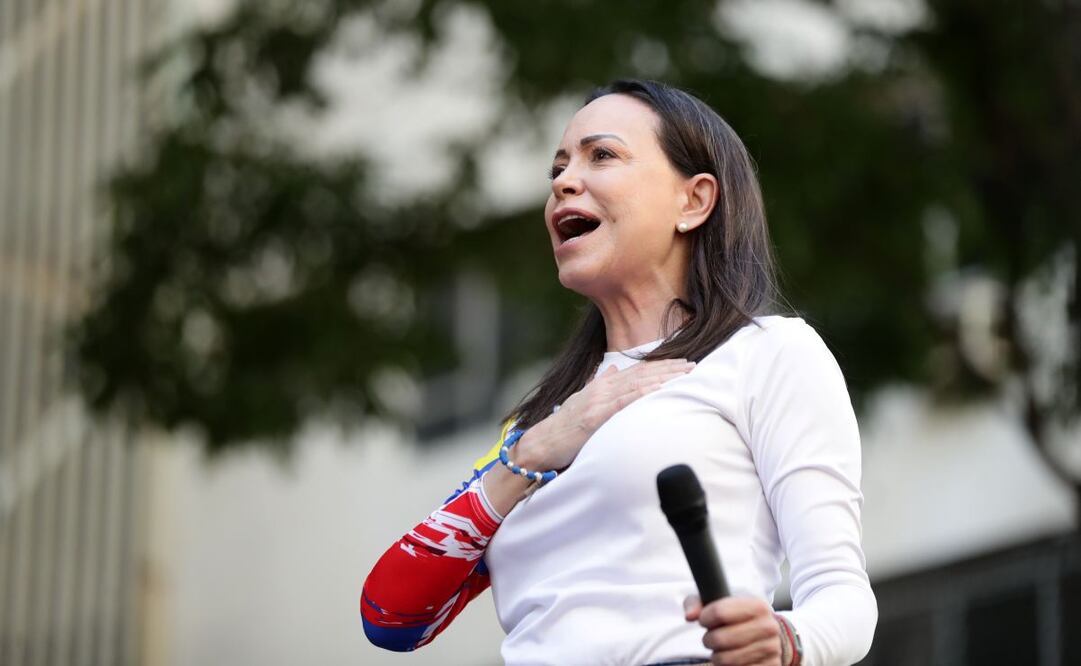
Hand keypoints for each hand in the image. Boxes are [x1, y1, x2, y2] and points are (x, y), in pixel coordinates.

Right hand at [515, 358, 694, 470]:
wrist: (542, 443)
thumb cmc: (563, 425)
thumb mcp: (581, 399)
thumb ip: (599, 383)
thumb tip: (612, 368)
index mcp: (601, 385)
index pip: (637, 372)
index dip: (661, 366)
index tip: (682, 362)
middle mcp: (602, 389)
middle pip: (642, 375)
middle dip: (669, 369)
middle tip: (693, 365)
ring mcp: (599, 402)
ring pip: (636, 385)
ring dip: (662, 379)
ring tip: (684, 375)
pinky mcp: (595, 417)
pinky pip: (623, 403)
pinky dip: (642, 394)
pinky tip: (659, 390)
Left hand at [684, 595, 784, 665]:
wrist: (768, 635)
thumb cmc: (737, 618)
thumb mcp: (721, 603)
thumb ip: (699, 603)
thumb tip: (689, 616)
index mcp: (758, 606)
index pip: (719, 612)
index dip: (704, 618)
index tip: (704, 620)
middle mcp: (768, 627)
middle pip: (720, 639)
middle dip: (708, 639)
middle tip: (711, 637)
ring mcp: (770, 650)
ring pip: (725, 659)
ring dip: (716, 655)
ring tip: (721, 648)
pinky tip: (732, 658)